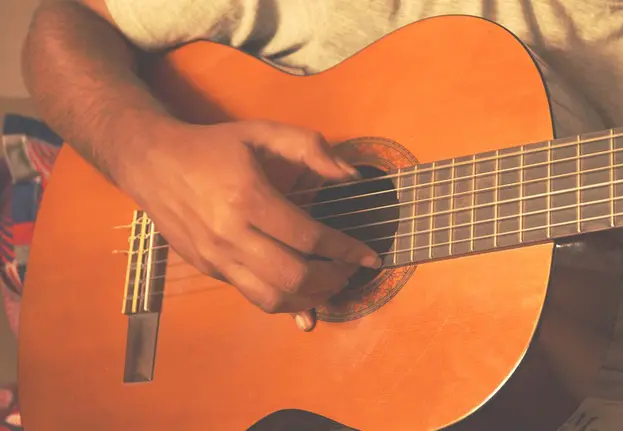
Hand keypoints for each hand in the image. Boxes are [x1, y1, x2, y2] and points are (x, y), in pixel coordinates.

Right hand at [117, 119, 380, 330]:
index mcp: (247, 198)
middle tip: (351, 269)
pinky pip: (253, 297)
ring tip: (332, 283)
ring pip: (273, 298)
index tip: (370, 256)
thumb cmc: (212, 146)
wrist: (152, 162)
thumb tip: (351, 176)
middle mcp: (229, 234)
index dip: (346, 250)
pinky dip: (285, 302)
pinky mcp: (210, 268)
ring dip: (311, 298)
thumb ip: (311, 148)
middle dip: (334, 278)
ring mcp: (216, 257)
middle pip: (294, 276)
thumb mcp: (262, 133)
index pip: (309, 237)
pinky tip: (305, 296)